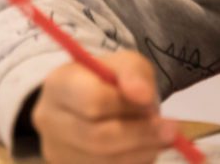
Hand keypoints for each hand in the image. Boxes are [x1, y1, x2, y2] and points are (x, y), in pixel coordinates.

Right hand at [32, 51, 179, 163]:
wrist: (87, 103)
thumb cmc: (108, 81)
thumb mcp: (124, 64)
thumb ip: (134, 74)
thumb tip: (142, 96)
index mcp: (58, 85)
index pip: (91, 101)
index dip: (126, 106)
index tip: (153, 107)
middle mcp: (48, 120)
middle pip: (96, 138)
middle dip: (140, 136)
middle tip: (171, 132)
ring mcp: (56, 151)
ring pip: (103, 162)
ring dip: (140, 153)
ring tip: (157, 139)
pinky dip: (133, 163)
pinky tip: (142, 151)